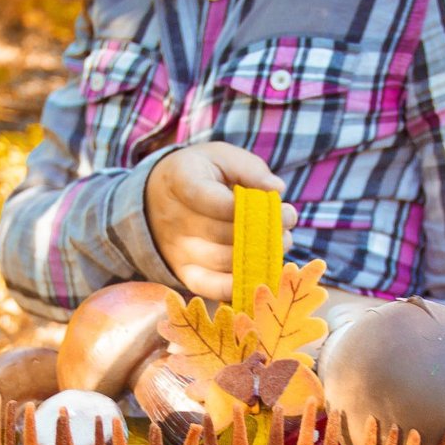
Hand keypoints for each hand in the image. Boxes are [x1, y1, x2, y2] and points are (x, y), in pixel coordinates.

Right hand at [145, 142, 297, 300]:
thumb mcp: (221, 157)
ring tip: (280, 242)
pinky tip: (261, 276)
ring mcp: (177, 248)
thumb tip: (276, 190)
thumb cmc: (201, 175)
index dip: (246, 206)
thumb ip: (250, 168)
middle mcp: (174, 218)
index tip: (275, 202)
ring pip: (222, 260)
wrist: (158, 198)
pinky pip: (209, 287)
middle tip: (287, 222)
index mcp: (180, 180)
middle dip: (263, 231)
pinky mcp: (183, 271)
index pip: (213, 200)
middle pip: (222, 233)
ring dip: (258, 256)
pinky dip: (237, 286)